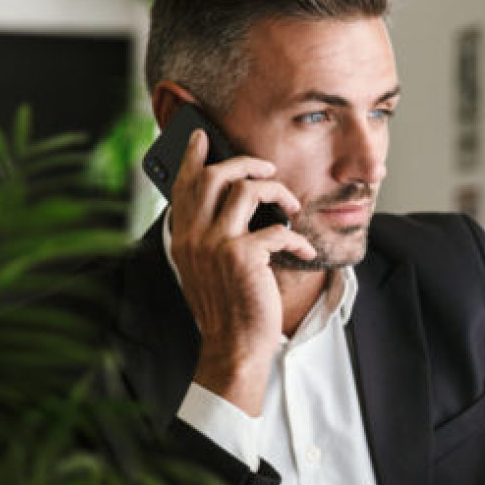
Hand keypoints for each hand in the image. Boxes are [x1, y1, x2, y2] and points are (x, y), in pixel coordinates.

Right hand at [167, 129, 315, 415]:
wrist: (232, 347)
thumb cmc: (226, 308)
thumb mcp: (206, 269)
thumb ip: (208, 237)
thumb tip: (229, 205)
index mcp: (183, 238)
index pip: (183, 185)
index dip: (193, 157)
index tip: (201, 138)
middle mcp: (194, 237)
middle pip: (215, 175)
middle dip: (245, 164)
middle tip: (266, 170)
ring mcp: (216, 245)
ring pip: (247, 190)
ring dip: (278, 192)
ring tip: (291, 206)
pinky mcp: (243, 257)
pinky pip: (278, 229)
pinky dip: (296, 237)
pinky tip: (301, 250)